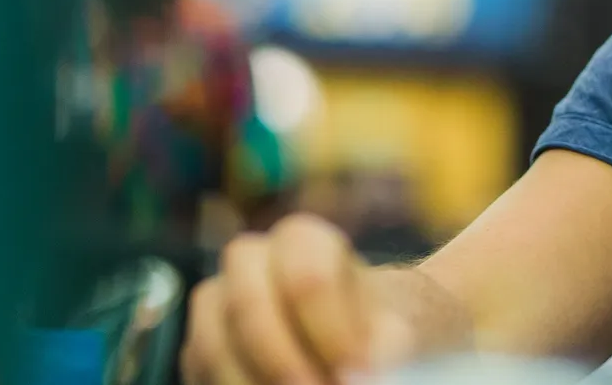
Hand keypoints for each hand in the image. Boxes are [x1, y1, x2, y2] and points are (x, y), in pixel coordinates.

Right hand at [181, 213, 417, 383]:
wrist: (371, 349)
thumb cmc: (390, 332)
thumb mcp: (410, 330)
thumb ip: (393, 342)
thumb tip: (371, 362)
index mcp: (303, 241)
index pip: (304, 273)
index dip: (330, 327)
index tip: (363, 373)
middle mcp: (250, 263)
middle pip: (246, 304)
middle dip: (282, 360)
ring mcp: (217, 307)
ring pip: (211, 345)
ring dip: (252, 383)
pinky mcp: (202, 355)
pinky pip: (201, 376)